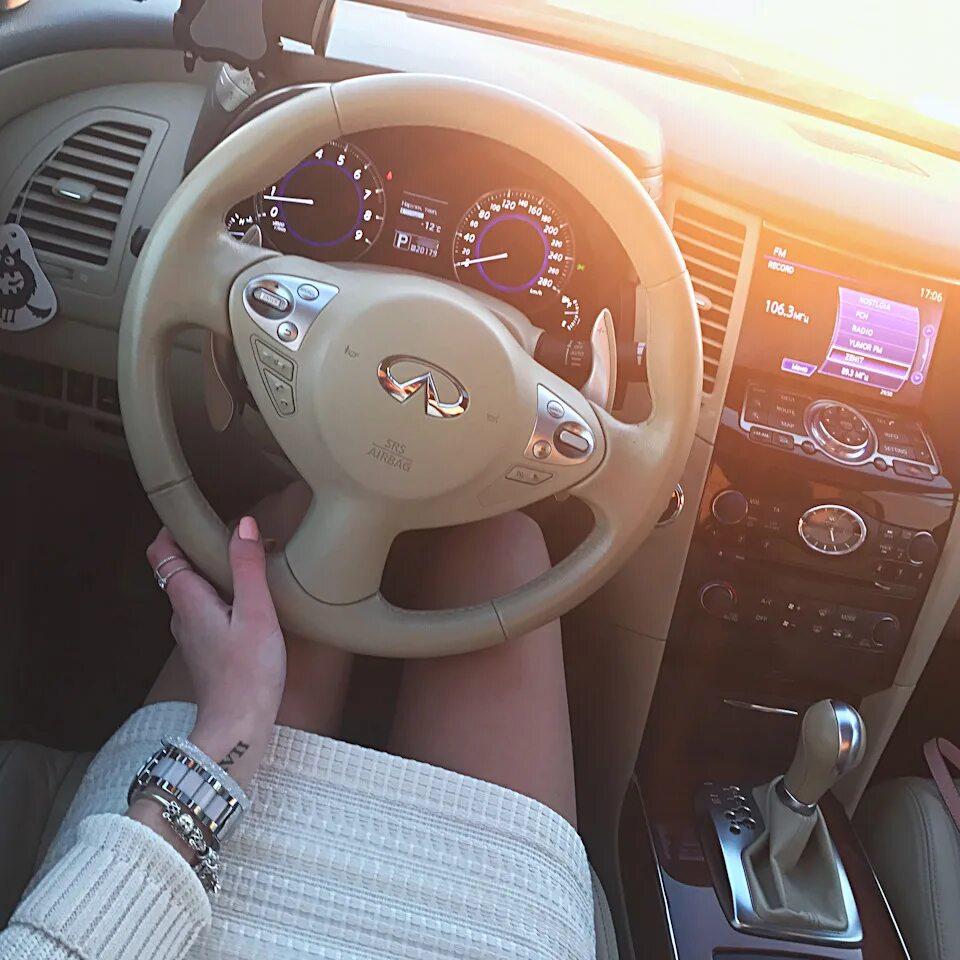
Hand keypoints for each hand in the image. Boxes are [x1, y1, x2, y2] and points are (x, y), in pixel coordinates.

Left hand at [145, 517, 284, 785]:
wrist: (238, 728)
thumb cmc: (248, 673)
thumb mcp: (256, 613)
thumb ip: (248, 567)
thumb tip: (244, 524)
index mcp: (188, 600)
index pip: (162, 553)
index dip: (172, 529)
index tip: (195, 512)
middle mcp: (183, 615)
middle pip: (180, 569)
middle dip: (203, 547)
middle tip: (236, 535)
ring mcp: (192, 636)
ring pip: (195, 592)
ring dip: (216, 574)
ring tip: (250, 565)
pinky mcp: (207, 651)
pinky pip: (208, 612)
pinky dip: (224, 598)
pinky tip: (252, 604)